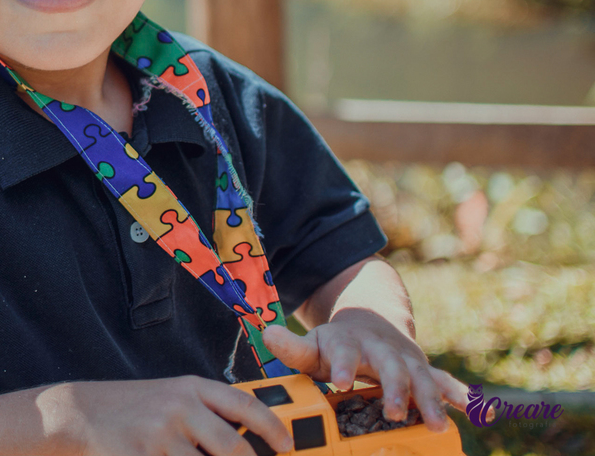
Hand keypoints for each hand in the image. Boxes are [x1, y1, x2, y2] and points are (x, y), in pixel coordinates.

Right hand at [42, 375, 293, 455]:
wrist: (77, 413)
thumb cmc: (128, 408)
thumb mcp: (168, 396)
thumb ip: (203, 411)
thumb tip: (244, 437)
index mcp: (190, 387)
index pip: (245, 405)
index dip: (274, 429)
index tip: (288, 447)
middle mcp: (179, 406)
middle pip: (233, 447)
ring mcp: (161, 434)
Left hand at [261, 309, 467, 431]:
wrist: (370, 322)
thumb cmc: (337, 345)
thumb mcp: (313, 345)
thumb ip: (292, 348)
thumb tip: (267, 333)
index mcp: (347, 342)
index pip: (343, 350)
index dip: (342, 365)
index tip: (340, 381)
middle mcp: (380, 349)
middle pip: (389, 366)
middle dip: (394, 388)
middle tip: (393, 411)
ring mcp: (405, 359)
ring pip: (421, 376)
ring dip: (430, 399)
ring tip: (436, 424)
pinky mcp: (424, 370)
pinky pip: (446, 382)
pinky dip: (462, 395)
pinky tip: (479, 412)